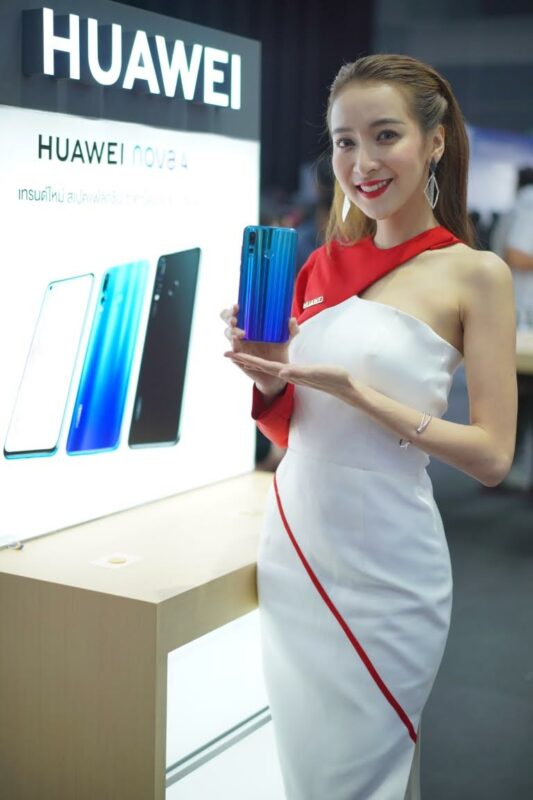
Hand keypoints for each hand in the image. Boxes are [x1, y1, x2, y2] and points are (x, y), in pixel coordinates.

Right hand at [220, 303, 298, 397]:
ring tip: (241, 335)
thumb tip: (291, 319)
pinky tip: (236, 343)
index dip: (233, 308)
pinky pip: (231, 351)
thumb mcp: (286, 338)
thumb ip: (291, 329)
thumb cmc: (278, 349)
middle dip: (228, 317)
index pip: (237, 312)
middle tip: (235, 320)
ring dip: (232, 332)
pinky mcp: (238, 356)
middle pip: (227, 320)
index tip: (237, 306)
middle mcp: (241, 331)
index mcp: (250, 323)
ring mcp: (238, 344)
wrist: (276, 370)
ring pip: (228, 334)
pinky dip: (232, 347)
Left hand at [224, 350, 354, 402]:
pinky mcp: (297, 372)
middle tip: (226, 353)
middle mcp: (287, 373)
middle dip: (243, 360)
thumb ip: (298, 373)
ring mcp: (291, 373)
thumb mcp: (315, 373)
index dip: (246, 359)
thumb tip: (280, 372)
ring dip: (252, 361)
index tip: (231, 354)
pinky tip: (264, 360)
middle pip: (260, 365)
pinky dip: (265, 361)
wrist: (344, 387)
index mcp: (288, 372)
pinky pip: (276, 366)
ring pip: (266, 366)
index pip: (262, 365)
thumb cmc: (332, 378)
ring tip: (239, 355)